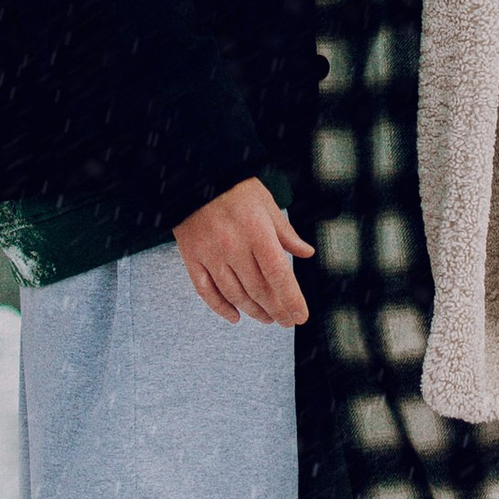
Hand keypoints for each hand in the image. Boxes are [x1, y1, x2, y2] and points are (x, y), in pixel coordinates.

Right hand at [174, 177, 313, 326]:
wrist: (195, 177)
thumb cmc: (236, 189)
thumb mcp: (267, 204)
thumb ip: (286, 233)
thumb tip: (306, 253)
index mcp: (257, 232)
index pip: (278, 274)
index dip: (291, 299)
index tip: (300, 316)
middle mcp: (233, 246)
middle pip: (258, 289)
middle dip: (276, 310)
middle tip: (286, 321)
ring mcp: (211, 254)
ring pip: (234, 294)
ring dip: (253, 311)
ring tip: (267, 319)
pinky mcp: (192, 257)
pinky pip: (206, 291)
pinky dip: (221, 308)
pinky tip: (235, 317)